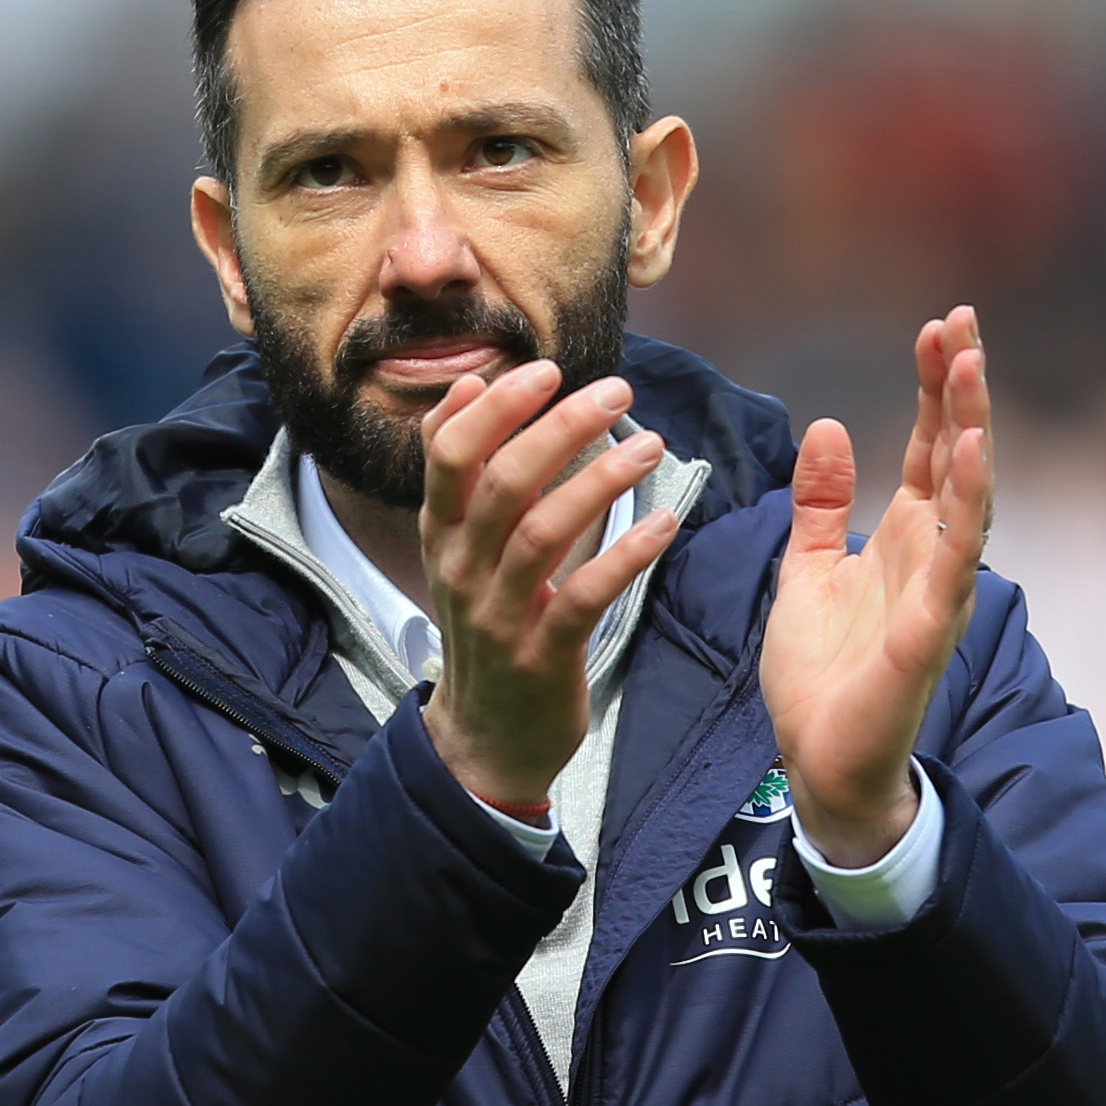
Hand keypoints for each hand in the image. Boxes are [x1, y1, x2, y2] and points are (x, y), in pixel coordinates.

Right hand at [419, 361, 681, 805]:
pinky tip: (664, 524)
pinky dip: (625, 555)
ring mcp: (498, 615)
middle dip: (559, 428)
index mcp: (441, 533)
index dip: (497, 406)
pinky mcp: (542, 655)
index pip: (449, 453)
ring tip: (650, 446)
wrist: (484, 736)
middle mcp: (461, 568)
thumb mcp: (458, 546)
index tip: (547, 369)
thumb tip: (467, 385)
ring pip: (542, 533)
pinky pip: (584, 597)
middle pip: (501, 482)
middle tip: (616, 393)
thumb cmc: (486, 623)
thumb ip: (462, 471)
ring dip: (600, 481)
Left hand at [760, 306, 992, 866]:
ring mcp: (937, 590)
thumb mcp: (807, 567)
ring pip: (968, 497)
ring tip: (971, 367)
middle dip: (961, 390)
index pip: (926, 446)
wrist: (819, 757)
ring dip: (971, 431)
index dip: (934, 388)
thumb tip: (827, 426)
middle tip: (962, 324)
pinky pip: (954, 559)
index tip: (937, 328)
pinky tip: (969, 454)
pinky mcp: (928, 630)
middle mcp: (932, 555)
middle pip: (955, 456)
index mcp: (904, 537)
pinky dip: (964, 506)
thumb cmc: (822, 670)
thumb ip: (820, 503)